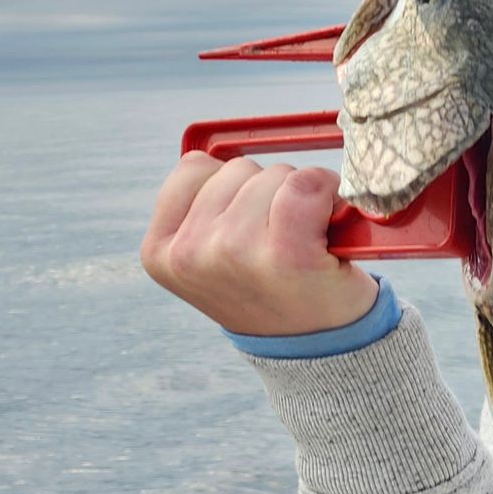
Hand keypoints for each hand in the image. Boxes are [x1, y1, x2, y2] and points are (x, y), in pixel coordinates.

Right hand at [140, 153, 378, 339]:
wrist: (323, 351)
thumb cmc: (275, 292)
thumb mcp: (215, 255)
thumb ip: (206, 203)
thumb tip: (215, 141)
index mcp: (161, 251)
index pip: (196, 167)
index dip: (235, 186)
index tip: (251, 227)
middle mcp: (190, 253)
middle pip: (238, 168)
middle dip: (269, 194)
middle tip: (283, 244)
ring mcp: (234, 252)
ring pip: (275, 173)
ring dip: (301, 197)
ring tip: (306, 245)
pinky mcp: (285, 254)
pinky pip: (307, 184)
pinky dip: (328, 193)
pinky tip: (331, 228)